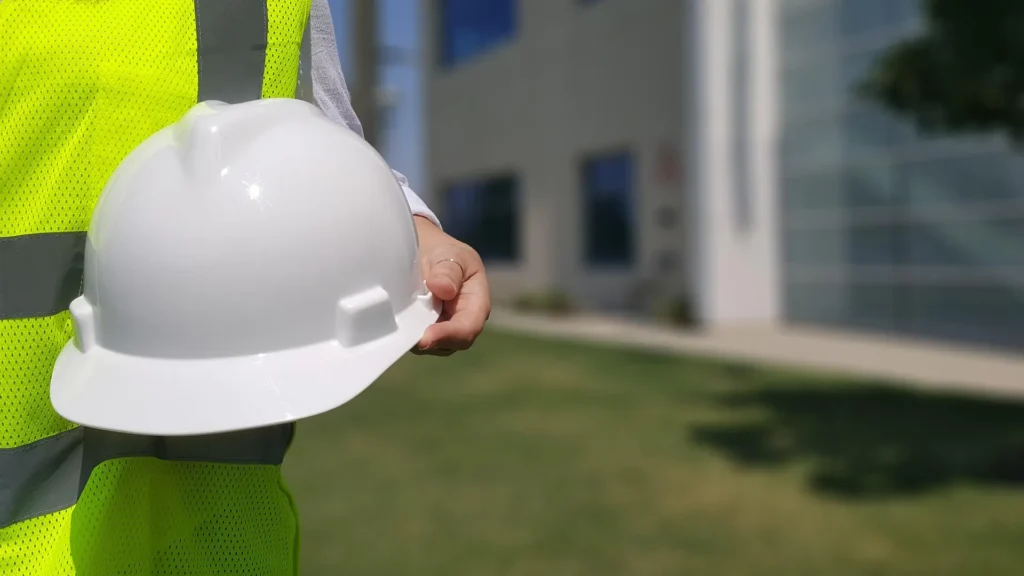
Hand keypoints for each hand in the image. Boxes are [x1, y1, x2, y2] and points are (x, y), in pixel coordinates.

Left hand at [412, 216, 490, 355]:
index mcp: (476, 301)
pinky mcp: (429, 330)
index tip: (426, 337)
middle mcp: (465, 320)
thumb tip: (443, 289)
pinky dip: (411, 337)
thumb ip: (448, 270)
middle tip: (408, 339)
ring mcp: (446, 328)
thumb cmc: (442, 251)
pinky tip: (399, 326)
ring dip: (419, 341)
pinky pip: (421, 341)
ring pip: (436, 346)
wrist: (426, 250)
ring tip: (402, 329)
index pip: (469, 326)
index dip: (449, 335)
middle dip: (432, 342)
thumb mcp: (449, 253)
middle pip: (453, 343)